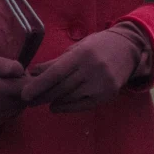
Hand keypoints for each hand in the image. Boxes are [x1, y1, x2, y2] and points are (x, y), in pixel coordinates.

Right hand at [0, 50, 27, 127]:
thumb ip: (1, 64)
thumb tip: (20, 71)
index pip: (21, 89)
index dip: (27, 81)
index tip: (23, 73)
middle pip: (21, 101)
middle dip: (24, 90)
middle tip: (16, 79)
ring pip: (16, 110)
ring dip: (18, 99)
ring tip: (7, 87)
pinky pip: (7, 117)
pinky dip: (11, 108)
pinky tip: (2, 97)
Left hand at [20, 25, 150, 113]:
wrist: (128, 49)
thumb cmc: (97, 46)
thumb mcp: (76, 48)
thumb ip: (55, 62)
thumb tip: (32, 72)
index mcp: (82, 54)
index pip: (56, 73)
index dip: (39, 84)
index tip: (25, 93)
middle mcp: (92, 69)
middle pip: (62, 87)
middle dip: (42, 95)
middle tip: (29, 100)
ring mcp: (101, 83)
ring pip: (71, 98)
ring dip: (53, 101)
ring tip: (41, 102)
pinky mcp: (107, 94)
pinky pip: (83, 105)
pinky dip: (67, 107)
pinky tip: (56, 106)